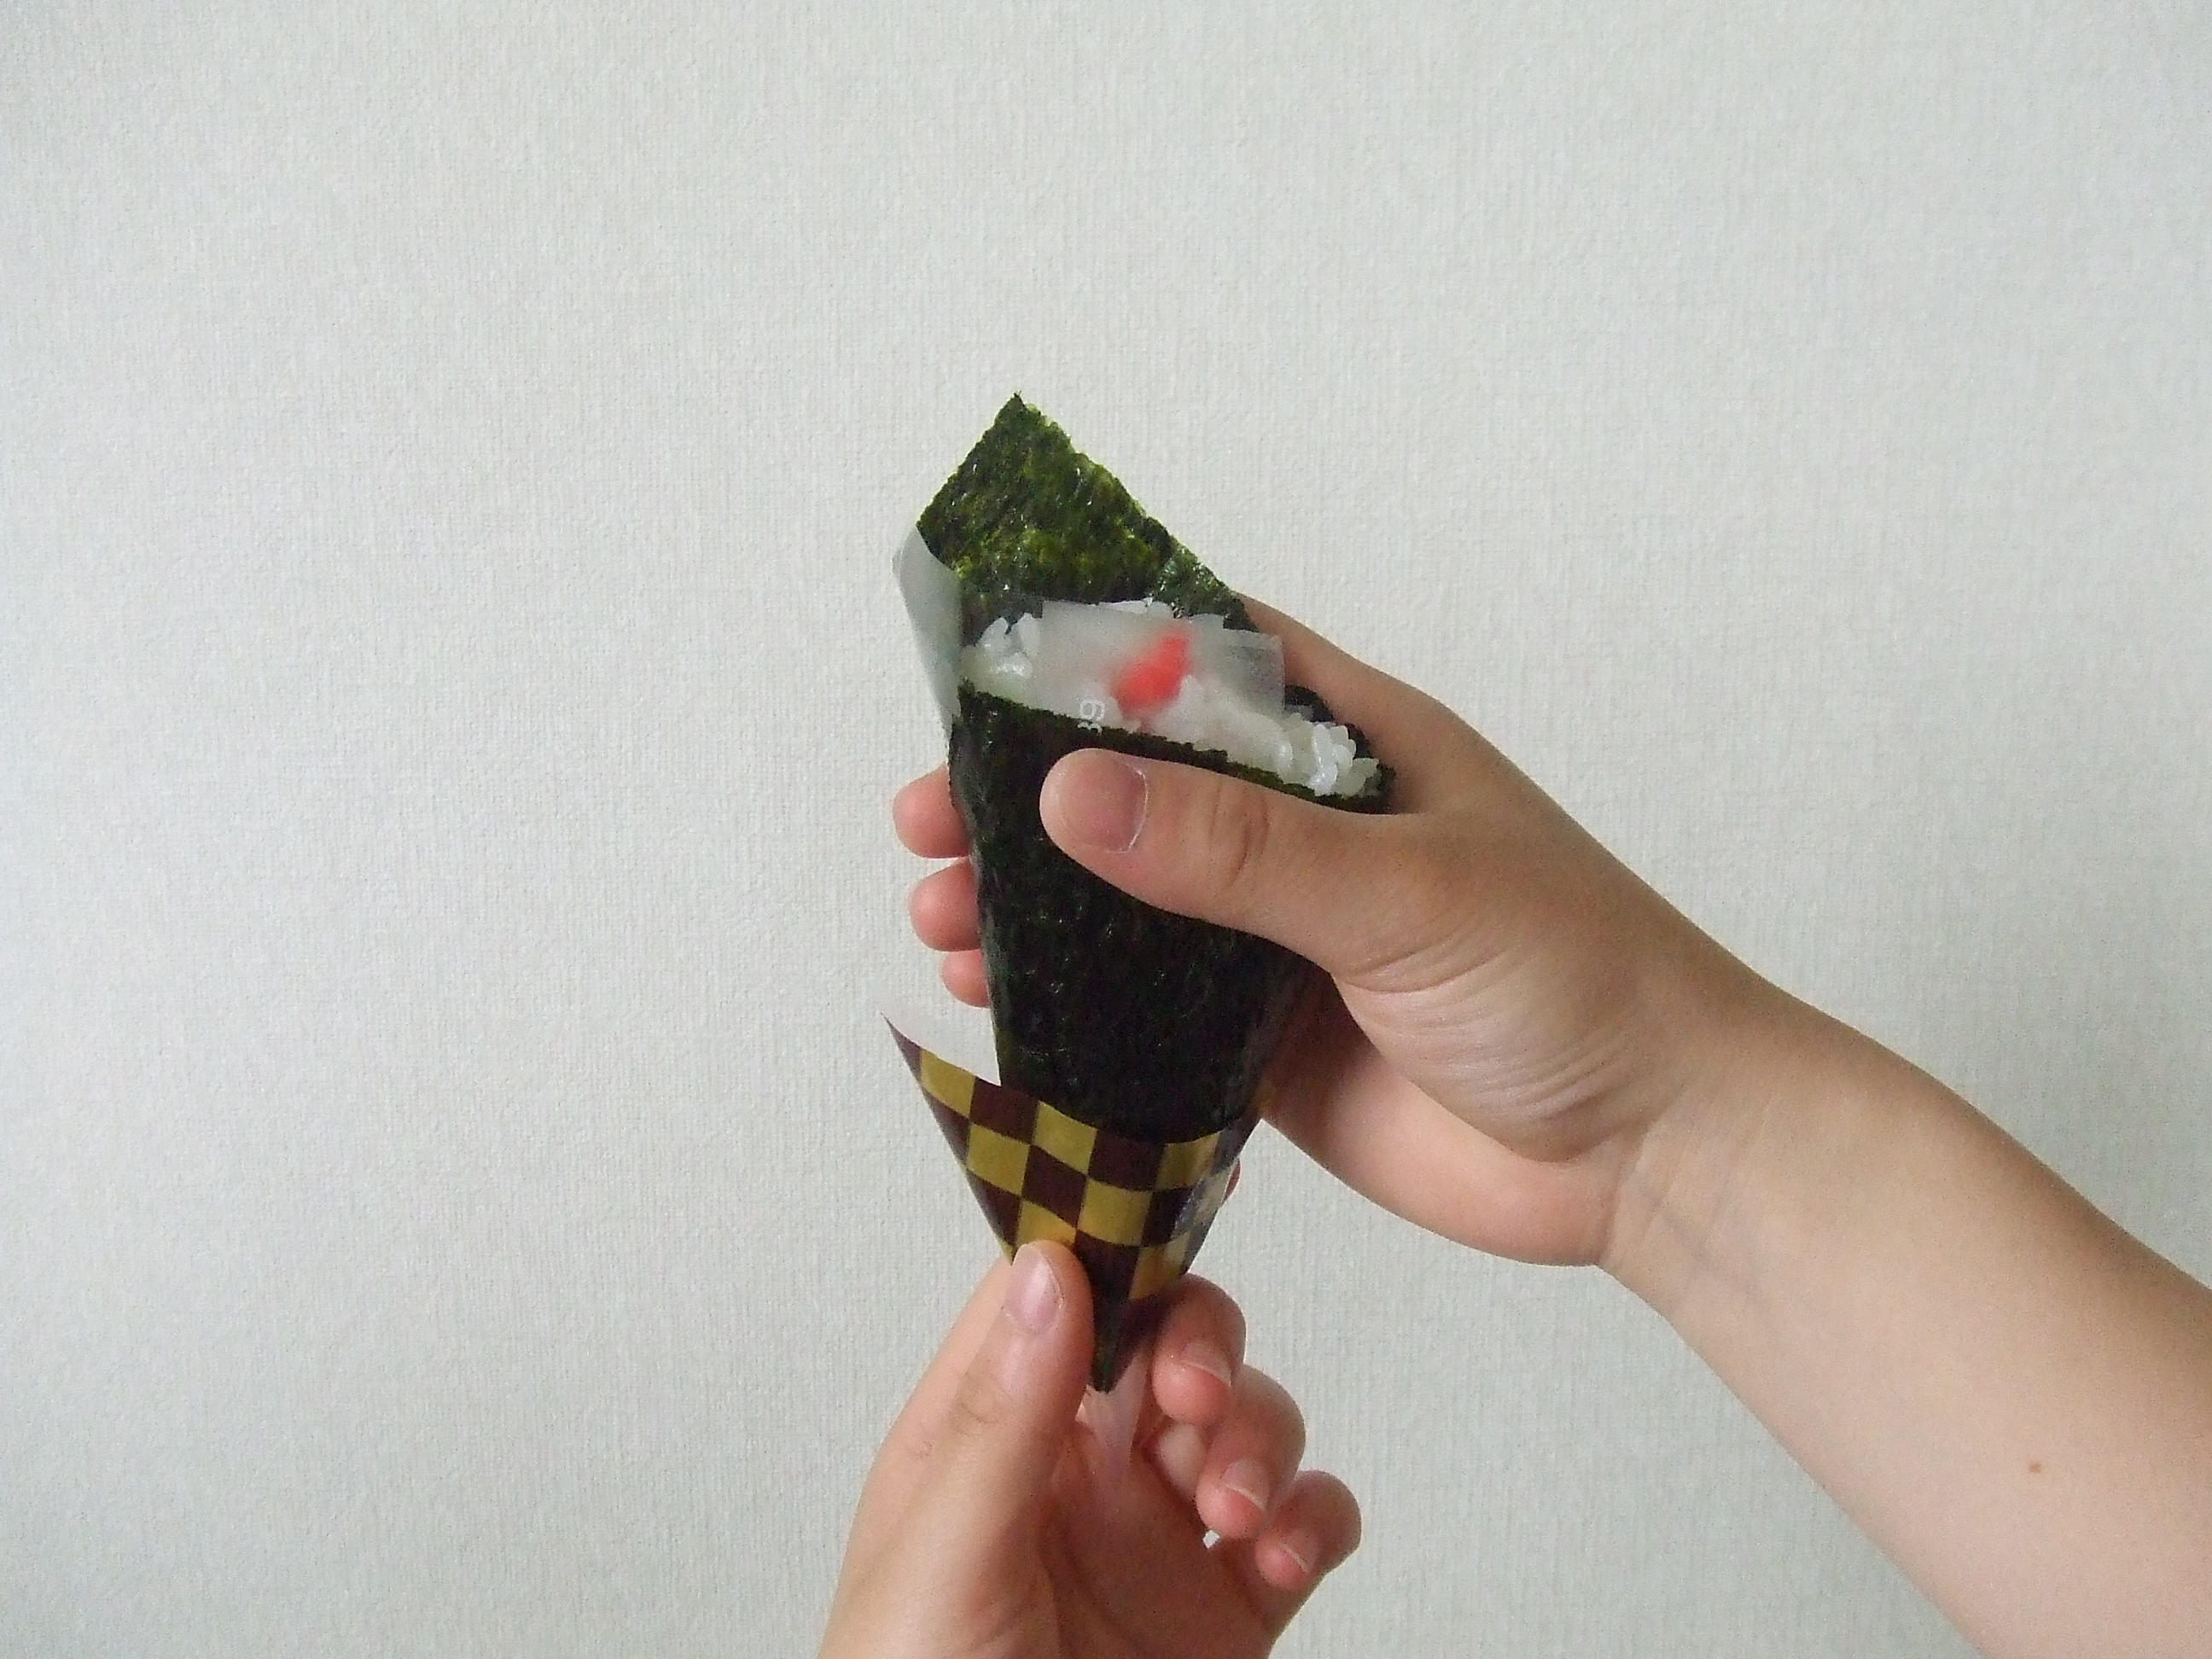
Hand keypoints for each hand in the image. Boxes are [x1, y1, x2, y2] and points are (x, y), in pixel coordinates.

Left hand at [819, 1243, 1358, 1658]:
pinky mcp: (1224, 1614)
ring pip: (1246, 1420)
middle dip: (1206, 1347)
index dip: (1117, 1238)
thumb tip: (1047, 1271)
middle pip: (1169, 1340)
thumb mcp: (934, 1572)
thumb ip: (997, 1426)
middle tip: (1200, 1402)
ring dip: (1264, 1435)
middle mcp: (1073, 1473)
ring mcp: (1155, 1540)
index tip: (1186, 1196)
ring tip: (1238, 1508)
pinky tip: (1278, 1555)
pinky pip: (1301, 1526)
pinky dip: (1313, 1518)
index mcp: (981, 1437)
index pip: (1052, 1295)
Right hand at [895, 599, 1778, 1279]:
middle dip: (1027, 798)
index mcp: (1357, 749)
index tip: (978, 670)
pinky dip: (1067, 1012)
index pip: (1209, 662)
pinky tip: (994, 1009)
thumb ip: (1239, 852)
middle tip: (924, 819)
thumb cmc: (1577, 980)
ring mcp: (1283, 944)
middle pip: (1140, 791)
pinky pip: (1145, 1019)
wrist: (1651, 1152)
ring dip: (1031, 909)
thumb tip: (1070, 793)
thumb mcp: (1406, 892)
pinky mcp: (1270, 1048)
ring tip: (939, 918)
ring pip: (1128, 908)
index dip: (1094, 654)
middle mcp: (1309, 836)